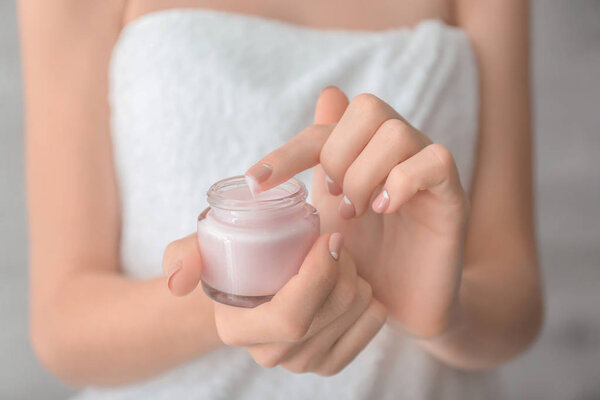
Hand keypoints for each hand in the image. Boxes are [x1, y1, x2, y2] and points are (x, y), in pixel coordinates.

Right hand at [162, 232, 386, 374]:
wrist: (250, 285)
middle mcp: (271, 354)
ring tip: (339, 258)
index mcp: (238, 330)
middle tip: (336, 240)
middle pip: (328, 314)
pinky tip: (352, 283)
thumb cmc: (229, 261)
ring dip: (357, 277)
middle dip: (343, 269)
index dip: (319, 276)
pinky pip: (370, 327)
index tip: (328, 237)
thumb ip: (182, 258)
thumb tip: (179, 283)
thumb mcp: (197, 250)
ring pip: (354, 315)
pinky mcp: (331, 361)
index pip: (290, 317)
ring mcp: (303, 363)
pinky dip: (369, 299)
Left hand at [245, 87, 468, 337]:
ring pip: (396, 133)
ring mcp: (427, 169)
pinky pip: (435, 160)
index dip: (289, 151)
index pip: (325, 128)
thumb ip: (317, 162)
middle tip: (334, 200)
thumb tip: (324, 95)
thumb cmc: (364, 258)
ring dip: (363, 174)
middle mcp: (399, 150)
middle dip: (338, 155)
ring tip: (356, 212)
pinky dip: (401, 183)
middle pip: (368, 109)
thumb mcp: (326, 210)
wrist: (401, 305)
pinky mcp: (452, 195)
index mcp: (365, 151)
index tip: (256, 184)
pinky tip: (383, 210)